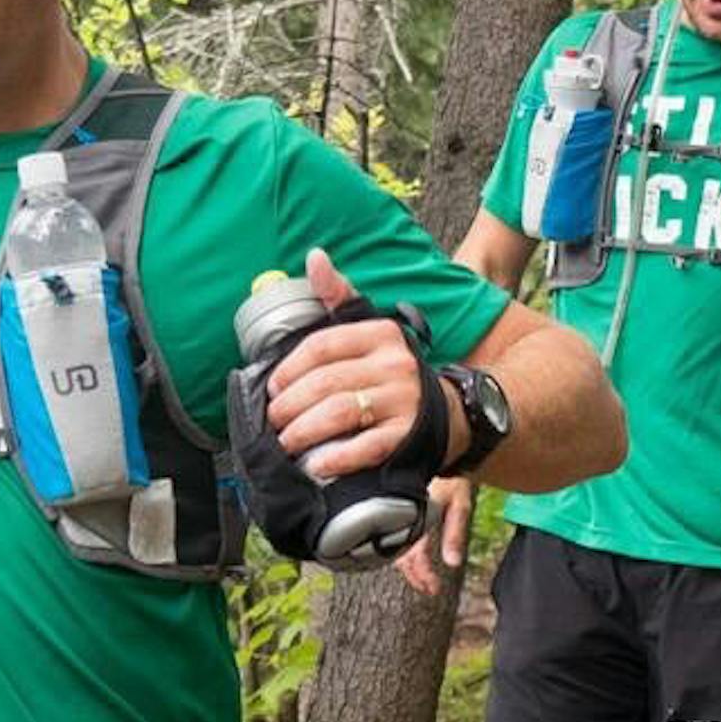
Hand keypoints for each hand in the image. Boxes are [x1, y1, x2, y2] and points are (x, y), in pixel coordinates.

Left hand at [262, 247, 431, 479]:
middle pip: (326, 383)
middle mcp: (394, 365)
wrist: (448, 412)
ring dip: (304, 431)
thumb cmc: (393, 371)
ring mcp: (403, 401)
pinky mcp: (406, 436)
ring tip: (287, 442)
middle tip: (274, 420)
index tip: (272, 388)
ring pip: (340, 414)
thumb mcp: (371, 328)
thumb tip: (315, 258)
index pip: (322, 346)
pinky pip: (365, 447)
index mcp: (380, 334)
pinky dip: (336, 458)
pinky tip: (317, 463)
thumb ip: (340, 296)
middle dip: (290, 405)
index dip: (289, 369)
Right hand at [398, 477, 475, 595]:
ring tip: (423, 577)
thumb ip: (455, 534)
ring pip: (395, 547)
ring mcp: (399, 513)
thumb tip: (453, 563)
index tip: (433, 589)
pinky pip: (396, 533)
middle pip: (400, 556)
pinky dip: (403, 548)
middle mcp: (401, 517)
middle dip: (415, 575)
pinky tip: (414, 553)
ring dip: (409, 564)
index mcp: (413, 518)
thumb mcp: (460, 504)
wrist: (441, 448)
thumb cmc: (453, 474)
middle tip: (429, 587)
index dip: (422, 576)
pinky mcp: (400, 508)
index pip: (413, 557)